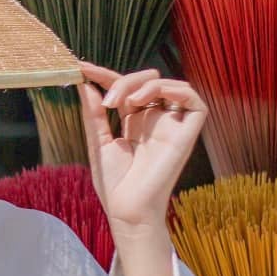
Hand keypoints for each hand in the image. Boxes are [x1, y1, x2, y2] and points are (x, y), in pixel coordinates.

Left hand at [77, 63, 205, 234]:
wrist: (127, 208)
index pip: (124, 88)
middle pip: (146, 81)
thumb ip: (94, 112)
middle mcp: (155, 120)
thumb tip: (84, 84)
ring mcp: (172, 125)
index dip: (105, 75)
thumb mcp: (98, 141)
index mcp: (135, 121)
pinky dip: (173, 89)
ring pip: (168, 84)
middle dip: (125, 79)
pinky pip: (194, 100)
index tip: (82, 67)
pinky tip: (146, 99)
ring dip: (143, 84)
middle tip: (108, 98)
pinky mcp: (188, 133)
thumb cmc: (114, 183)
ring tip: (121, 101)